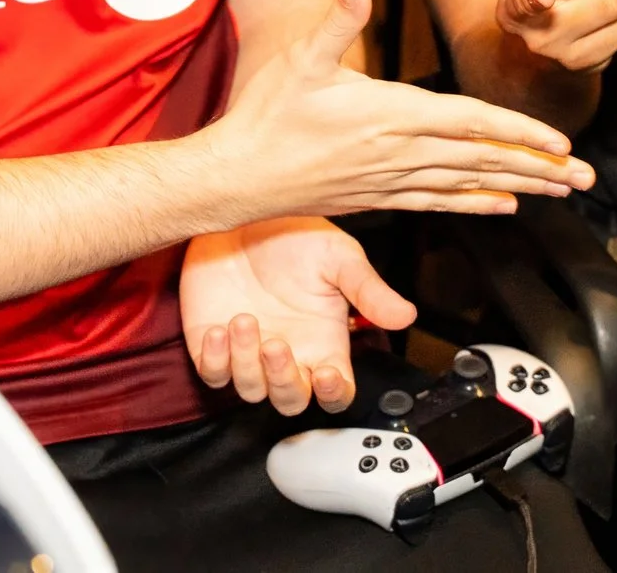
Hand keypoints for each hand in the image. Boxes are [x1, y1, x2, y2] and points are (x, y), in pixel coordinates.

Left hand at [182, 218, 415, 414]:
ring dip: (247, 361)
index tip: (325, 375)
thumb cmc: (291, 234)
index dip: (333, 394)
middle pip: (291, 400)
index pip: (336, 391)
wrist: (239, 215)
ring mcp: (248, 353)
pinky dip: (216, 359)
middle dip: (284, 382)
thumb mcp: (337, 255)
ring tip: (245, 318)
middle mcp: (288, 354)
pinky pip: (213, 374)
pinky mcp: (211, 345)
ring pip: (251, 389)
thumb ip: (368, 289)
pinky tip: (220, 328)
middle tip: (276, 345)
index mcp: (323, 341)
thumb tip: (406, 314)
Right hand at [204, 0, 595, 216]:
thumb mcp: (299, 59)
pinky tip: (504, 205)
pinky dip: (476, 203)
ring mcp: (392, 180)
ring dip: (519, 187)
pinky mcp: (381, 197)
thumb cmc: (267, 114)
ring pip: (469, 184)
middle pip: (483, 159)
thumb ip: (337, 22)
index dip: (519, 132)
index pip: (470, 123)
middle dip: (539, 167)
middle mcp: (400, 153)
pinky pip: (440, 203)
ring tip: (560, 191)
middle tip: (584, 177)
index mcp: (390, 115)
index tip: (559, 142)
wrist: (239, 176)